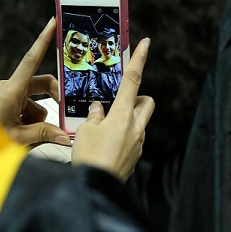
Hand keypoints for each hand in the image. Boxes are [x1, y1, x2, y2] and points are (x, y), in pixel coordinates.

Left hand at [0, 18, 71, 145]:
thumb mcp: (18, 139)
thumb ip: (43, 134)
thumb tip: (65, 136)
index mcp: (12, 90)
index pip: (32, 59)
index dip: (44, 39)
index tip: (53, 23)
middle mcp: (9, 87)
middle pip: (41, 85)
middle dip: (52, 101)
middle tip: (61, 117)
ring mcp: (6, 94)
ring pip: (34, 101)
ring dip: (36, 118)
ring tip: (25, 135)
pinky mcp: (4, 101)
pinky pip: (24, 106)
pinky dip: (27, 120)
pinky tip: (19, 133)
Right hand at [72, 38, 153, 181]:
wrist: (96, 187)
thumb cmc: (90, 158)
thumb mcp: (84, 131)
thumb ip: (93, 117)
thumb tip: (98, 110)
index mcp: (122, 115)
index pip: (133, 80)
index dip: (139, 59)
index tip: (146, 43)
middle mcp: (135, 128)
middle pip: (146, 102)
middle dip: (137, 98)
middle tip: (118, 101)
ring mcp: (137, 144)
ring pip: (140, 122)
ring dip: (128, 119)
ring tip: (104, 127)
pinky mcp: (134, 157)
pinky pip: (133, 139)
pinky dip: (122, 136)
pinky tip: (104, 145)